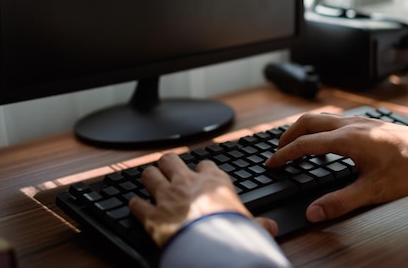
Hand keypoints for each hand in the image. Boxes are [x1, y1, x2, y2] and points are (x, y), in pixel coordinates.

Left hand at [129, 153, 277, 246]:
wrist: (212, 247)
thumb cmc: (233, 233)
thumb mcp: (253, 227)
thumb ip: (261, 224)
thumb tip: (272, 227)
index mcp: (213, 181)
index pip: (206, 165)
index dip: (202, 169)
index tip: (201, 174)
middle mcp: (187, 183)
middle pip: (170, 160)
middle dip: (168, 164)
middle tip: (168, 170)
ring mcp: (167, 197)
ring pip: (149, 174)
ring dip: (149, 178)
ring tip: (150, 181)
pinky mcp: (152, 215)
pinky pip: (136, 204)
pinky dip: (135, 205)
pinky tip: (136, 206)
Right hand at [265, 113, 407, 221]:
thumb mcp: (374, 191)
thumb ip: (340, 202)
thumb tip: (314, 212)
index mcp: (347, 140)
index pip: (305, 144)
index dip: (284, 154)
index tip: (271, 163)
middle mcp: (350, 125)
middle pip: (307, 121)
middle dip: (288, 135)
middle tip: (278, 151)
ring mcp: (360, 121)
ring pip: (321, 117)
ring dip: (303, 129)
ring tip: (297, 144)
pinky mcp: (369, 123)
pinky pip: (335, 119)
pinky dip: (319, 127)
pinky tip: (327, 142)